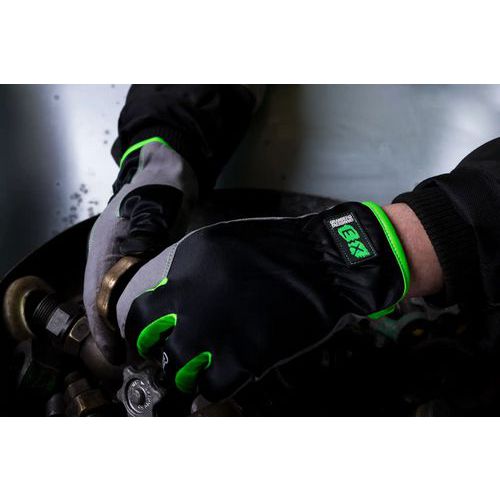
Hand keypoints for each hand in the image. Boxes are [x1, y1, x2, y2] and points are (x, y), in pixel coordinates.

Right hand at [83, 140, 196, 362]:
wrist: (171, 170)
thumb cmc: (162, 185)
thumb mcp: (155, 206)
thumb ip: (146, 235)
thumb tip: (136, 270)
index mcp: (105, 244)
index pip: (95, 293)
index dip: (102, 326)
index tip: (114, 352)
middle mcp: (109, 254)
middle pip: (103, 300)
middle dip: (113, 330)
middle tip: (129, 358)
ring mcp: (124, 256)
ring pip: (117, 296)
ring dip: (125, 321)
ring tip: (140, 349)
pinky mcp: (142, 257)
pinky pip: (135, 288)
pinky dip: (140, 307)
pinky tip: (152, 321)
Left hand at [116, 201, 418, 400]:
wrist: (324, 262)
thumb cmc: (276, 246)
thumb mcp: (219, 242)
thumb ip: (187, 269)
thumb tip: (169, 296)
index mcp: (185, 272)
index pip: (140, 313)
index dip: (141, 330)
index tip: (148, 337)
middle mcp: (193, 304)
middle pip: (155, 346)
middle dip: (159, 354)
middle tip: (170, 356)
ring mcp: (218, 333)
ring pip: (180, 371)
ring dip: (185, 374)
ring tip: (196, 372)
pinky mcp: (246, 358)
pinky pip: (212, 389)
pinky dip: (208, 391)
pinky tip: (213, 385)